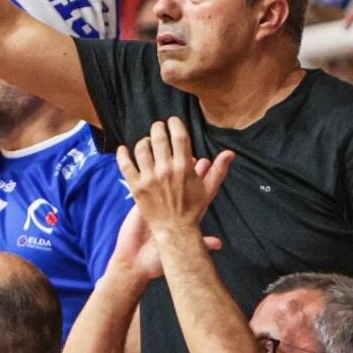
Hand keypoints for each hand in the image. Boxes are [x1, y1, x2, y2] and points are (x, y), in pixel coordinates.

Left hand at [115, 118, 235, 240]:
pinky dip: (122, 154)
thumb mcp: (208, 189)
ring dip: (144, 141)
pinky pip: (126, 165)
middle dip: (158, 128)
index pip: (178, 136)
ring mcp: (149, 178)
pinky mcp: (136, 187)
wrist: (175, 231)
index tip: (173, 121)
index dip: (175, 124)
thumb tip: (230, 153)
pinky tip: (123, 149)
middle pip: (159, 138)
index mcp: (184, 167)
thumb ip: (218, 169)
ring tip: (147, 141)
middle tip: (159, 127)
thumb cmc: (193, 210)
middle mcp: (166, 170)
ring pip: (142, 148)